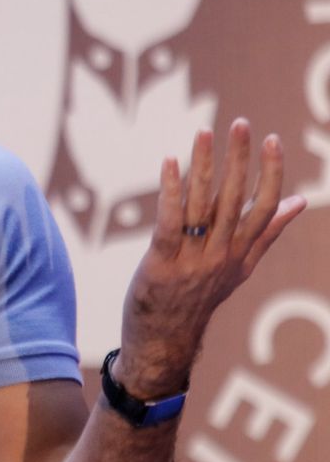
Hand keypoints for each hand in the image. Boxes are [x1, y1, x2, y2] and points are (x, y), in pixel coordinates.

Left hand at [114, 119, 306, 397]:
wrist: (165, 338)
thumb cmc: (200, 295)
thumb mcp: (240, 266)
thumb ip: (266, 233)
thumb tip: (299, 201)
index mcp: (241, 251)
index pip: (264, 207)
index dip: (271, 173)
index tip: (273, 140)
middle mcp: (222, 253)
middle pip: (235, 198)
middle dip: (239, 159)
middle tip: (240, 123)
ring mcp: (192, 258)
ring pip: (202, 204)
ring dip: (203, 164)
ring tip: (204, 131)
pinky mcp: (161, 262)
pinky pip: (169, 220)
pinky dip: (170, 189)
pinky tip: (170, 161)